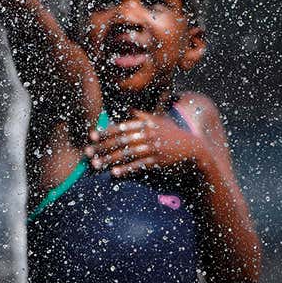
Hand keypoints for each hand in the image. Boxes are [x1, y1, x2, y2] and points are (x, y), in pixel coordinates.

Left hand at [84, 110, 209, 181]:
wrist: (194, 151)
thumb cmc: (173, 135)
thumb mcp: (160, 121)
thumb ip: (143, 116)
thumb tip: (128, 108)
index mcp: (147, 124)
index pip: (122, 127)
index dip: (105, 131)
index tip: (92, 136)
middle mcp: (149, 135)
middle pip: (121, 141)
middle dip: (102, 147)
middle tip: (87, 152)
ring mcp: (154, 149)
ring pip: (127, 154)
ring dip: (109, 160)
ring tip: (96, 165)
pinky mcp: (158, 162)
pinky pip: (138, 166)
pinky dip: (125, 170)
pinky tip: (113, 173)